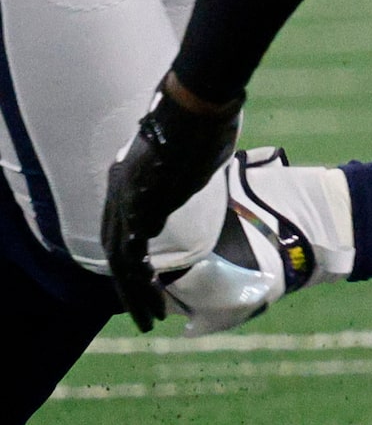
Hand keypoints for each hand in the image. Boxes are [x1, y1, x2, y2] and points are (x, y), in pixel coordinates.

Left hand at [101, 77, 242, 330]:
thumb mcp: (192, 158)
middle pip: (116, 250)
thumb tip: (181, 193)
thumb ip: (181, 182)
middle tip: (147, 313)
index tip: (148, 280)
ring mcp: (126, 200)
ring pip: (120, 260)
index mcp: (128, 178)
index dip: (131, 258)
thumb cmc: (202, 121)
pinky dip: (140, 281)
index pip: (122, 229)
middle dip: (130, 287)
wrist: (194, 107)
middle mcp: (119, 191)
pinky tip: (153, 297)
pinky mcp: (139, 208)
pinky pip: (132, 256)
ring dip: (135, 293)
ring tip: (151, 318)